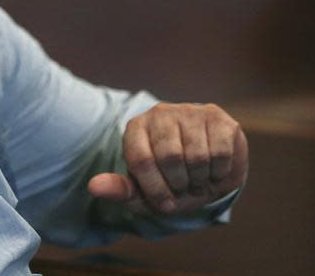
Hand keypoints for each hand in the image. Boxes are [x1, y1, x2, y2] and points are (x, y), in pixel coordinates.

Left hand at [87, 103, 247, 215]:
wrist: (208, 172)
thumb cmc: (171, 183)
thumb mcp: (144, 193)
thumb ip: (120, 190)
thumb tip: (93, 187)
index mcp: (135, 128)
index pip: (141, 160)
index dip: (155, 189)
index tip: (164, 204)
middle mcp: (160, 113)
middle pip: (171, 157)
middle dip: (180, 184)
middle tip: (184, 188)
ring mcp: (189, 111)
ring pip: (197, 155)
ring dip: (200, 180)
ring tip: (198, 180)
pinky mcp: (216, 116)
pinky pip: (220, 152)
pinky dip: (219, 172)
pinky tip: (214, 170)